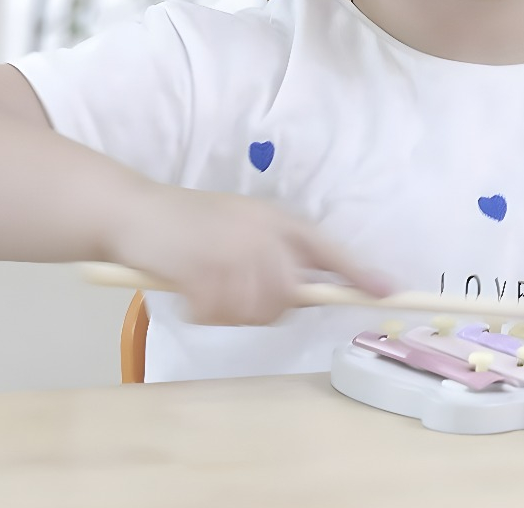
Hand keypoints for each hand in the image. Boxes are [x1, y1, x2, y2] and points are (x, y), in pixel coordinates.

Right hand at [107, 181, 391, 325]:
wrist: (135, 211)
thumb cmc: (188, 220)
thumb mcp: (241, 225)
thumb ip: (273, 252)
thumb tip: (305, 291)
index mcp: (275, 219)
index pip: (327, 248)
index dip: (358, 271)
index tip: (388, 291)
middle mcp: (262, 232)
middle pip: (289, 294)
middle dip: (267, 307)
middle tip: (233, 298)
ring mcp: (233, 250)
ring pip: (255, 309)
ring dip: (230, 311)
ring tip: (206, 290)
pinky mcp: (203, 270)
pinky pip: (217, 313)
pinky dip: (202, 312)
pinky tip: (188, 289)